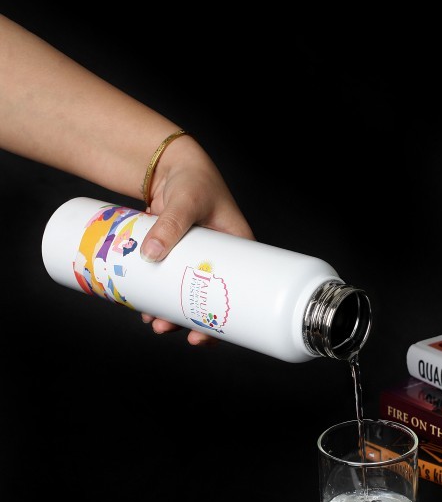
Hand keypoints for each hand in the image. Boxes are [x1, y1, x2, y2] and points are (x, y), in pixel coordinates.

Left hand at [139, 134, 254, 345]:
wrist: (168, 164)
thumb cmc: (191, 179)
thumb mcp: (185, 200)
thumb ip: (169, 223)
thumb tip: (150, 253)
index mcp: (238, 249)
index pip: (238, 293)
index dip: (222, 320)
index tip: (202, 337)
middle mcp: (220, 260)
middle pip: (208, 301)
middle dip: (187, 322)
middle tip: (165, 328)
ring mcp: (196, 260)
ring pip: (187, 295)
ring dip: (170, 313)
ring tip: (152, 322)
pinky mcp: (175, 256)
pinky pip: (169, 282)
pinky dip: (159, 297)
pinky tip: (144, 308)